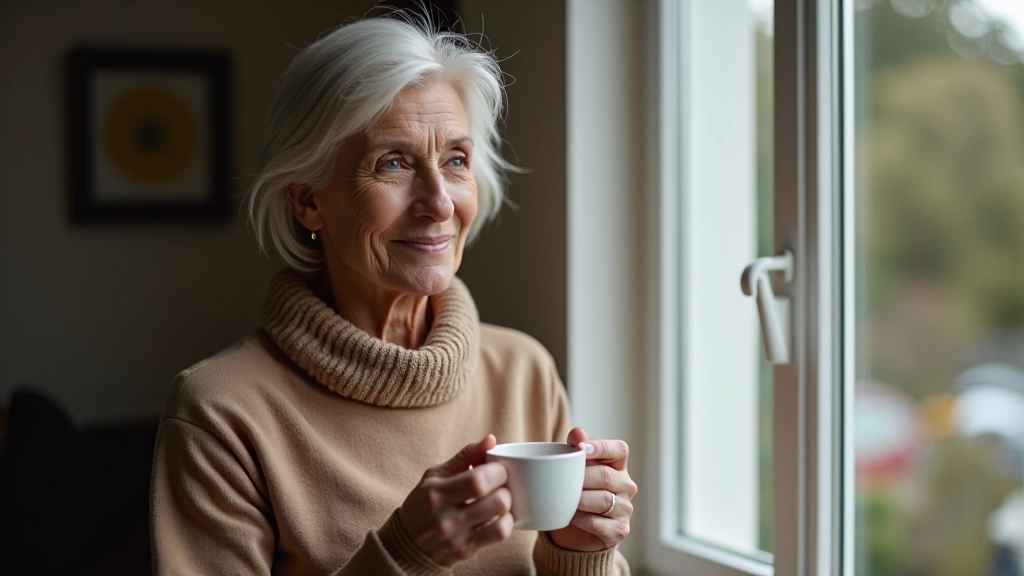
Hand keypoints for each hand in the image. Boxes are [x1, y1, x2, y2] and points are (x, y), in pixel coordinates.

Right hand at [397, 435, 513, 566]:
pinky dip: (506, 522)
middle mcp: (446, 517)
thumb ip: (465, 456)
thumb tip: (491, 439)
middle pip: (497, 500)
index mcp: (437, 493)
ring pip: (501, 519)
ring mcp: (457, 537)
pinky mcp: (466, 551)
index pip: (479, 480)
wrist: (407, 544)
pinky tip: (499, 516)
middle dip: (506, 487)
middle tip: (501, 484)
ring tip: (500, 499)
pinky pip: (499, 535)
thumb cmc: (424, 502)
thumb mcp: (436, 475)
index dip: (497, 471)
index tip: (498, 467)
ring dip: (508, 505)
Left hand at [549, 428, 637, 551]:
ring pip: (603, 500)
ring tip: (564, 498)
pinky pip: (597, 522)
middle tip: (563, 480)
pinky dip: (580, 519)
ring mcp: (625, 509)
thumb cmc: (578, 490)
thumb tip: (577, 433)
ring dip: (579, 499)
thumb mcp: (575, 468)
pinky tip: (570, 515)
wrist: (576, 529)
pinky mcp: (619, 530)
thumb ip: (576, 448)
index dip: (601, 447)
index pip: (619, 450)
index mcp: (618, 465)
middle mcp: (626, 485)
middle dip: (582, 478)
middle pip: (606, 476)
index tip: (581, 449)